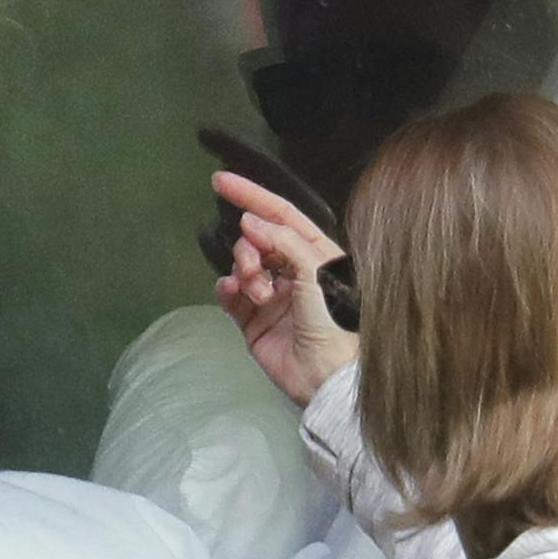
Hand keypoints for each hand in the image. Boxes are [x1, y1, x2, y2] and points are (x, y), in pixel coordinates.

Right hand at [212, 170, 357, 405]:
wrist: (326, 377)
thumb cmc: (336, 323)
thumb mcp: (317, 271)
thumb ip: (283, 241)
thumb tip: (250, 222)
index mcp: (316, 254)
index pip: (281, 215)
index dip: (253, 195)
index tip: (222, 181)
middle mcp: (293, 271)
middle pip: (257, 240)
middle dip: (247, 246)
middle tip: (252, 265)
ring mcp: (271, 295)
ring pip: (242, 266)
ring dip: (243, 271)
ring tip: (255, 292)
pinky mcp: (253, 320)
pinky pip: (230, 294)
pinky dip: (227, 289)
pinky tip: (233, 293)